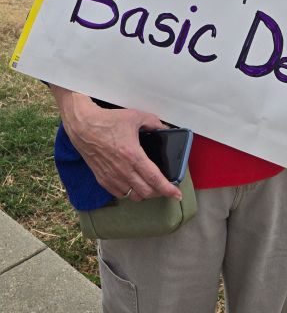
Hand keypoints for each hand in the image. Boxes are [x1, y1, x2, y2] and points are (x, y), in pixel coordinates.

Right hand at [49, 86, 181, 200]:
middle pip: (146, 192)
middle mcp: (123, 170)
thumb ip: (153, 122)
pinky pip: (119, 194)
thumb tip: (164, 128)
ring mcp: (111, 177)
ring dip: (144, 194)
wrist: (83, 126)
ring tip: (149, 187)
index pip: (155, 179)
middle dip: (158, 192)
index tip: (176, 194)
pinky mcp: (102, 179)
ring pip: (133, 196)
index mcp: (133, 156)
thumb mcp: (135, 116)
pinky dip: (129, 193)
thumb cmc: (108, 121)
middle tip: (164, 187)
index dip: (168, 189)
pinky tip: (133, 185)